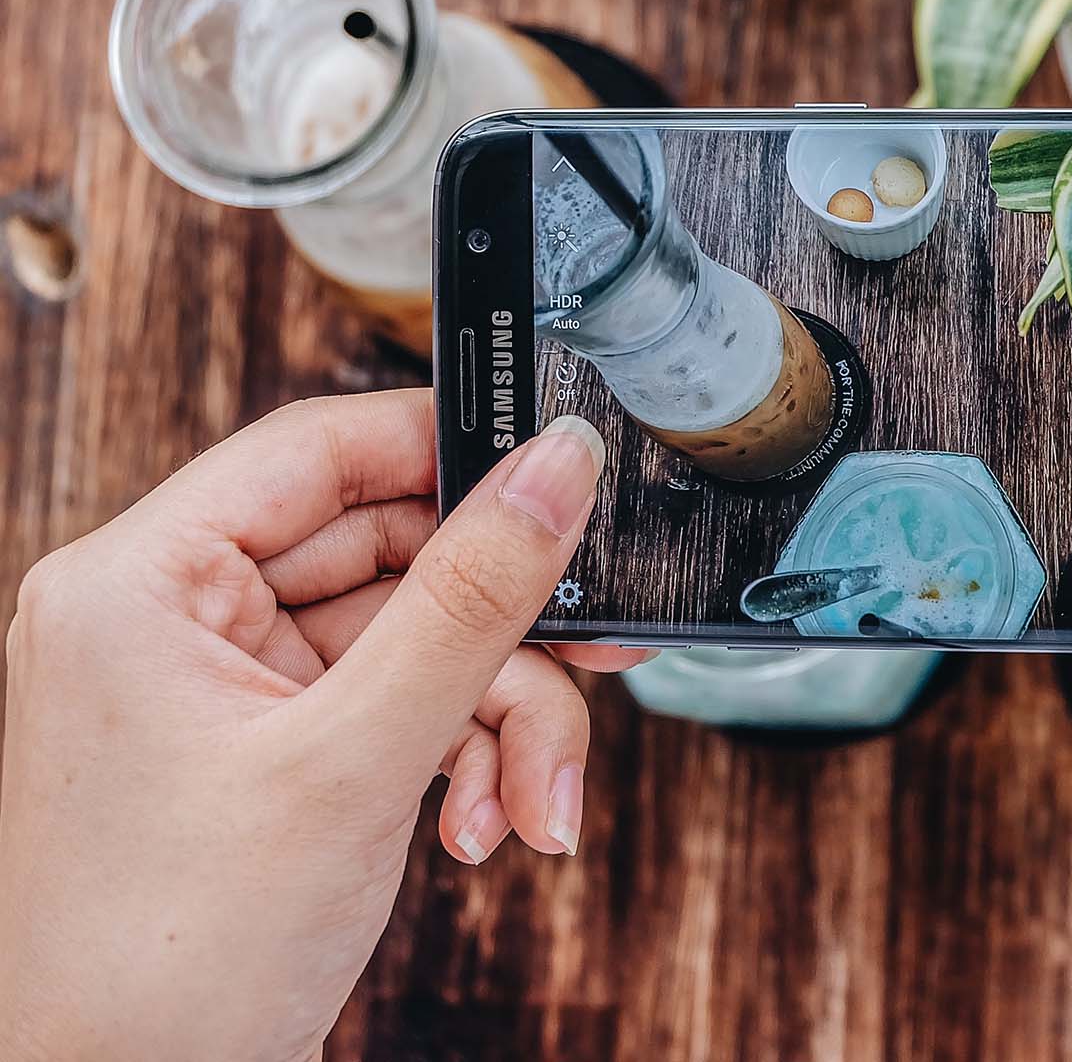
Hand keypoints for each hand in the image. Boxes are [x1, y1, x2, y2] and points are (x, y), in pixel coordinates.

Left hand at [0, 391, 643, 1061]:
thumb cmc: (173, 962)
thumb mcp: (353, 759)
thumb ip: (471, 600)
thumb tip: (555, 469)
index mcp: (140, 583)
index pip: (321, 450)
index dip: (452, 453)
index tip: (561, 476)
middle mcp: (174, 619)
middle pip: (392, 555)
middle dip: (500, 637)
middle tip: (591, 658)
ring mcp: (225, 689)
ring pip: (414, 639)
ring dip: (498, 718)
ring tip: (535, 802)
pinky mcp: (271, 749)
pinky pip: (398, 705)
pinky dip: (462, 757)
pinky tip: (488, 826)